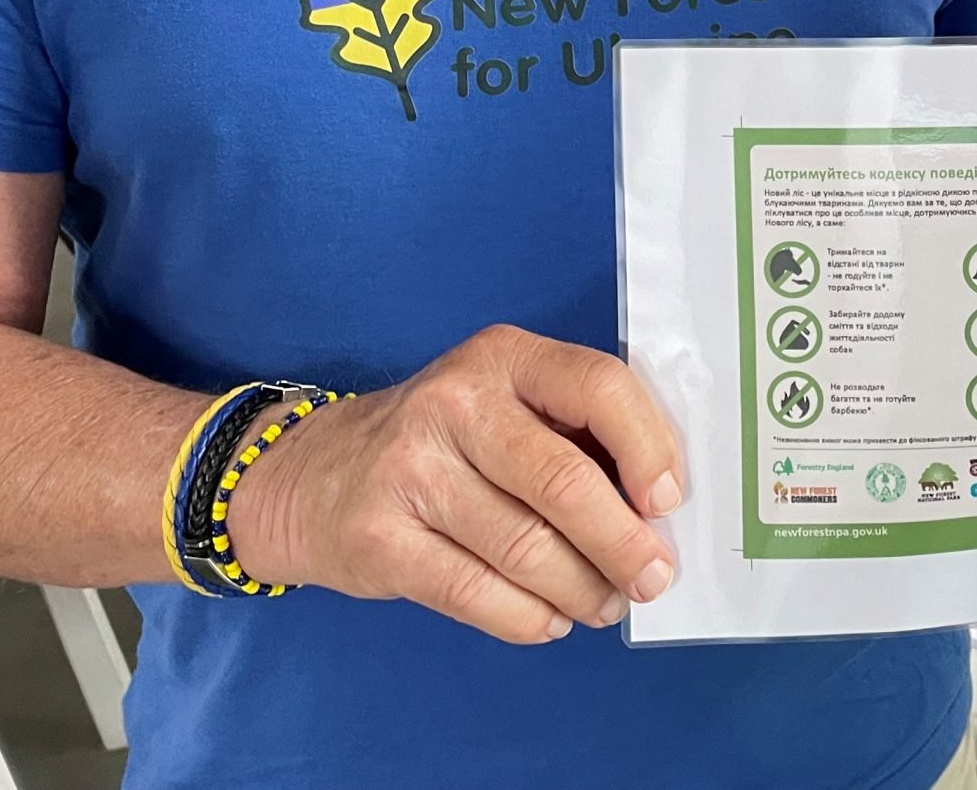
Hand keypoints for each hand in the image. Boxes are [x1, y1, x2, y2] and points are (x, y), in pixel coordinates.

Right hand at [223, 324, 684, 644]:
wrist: (307, 475)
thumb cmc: (444, 440)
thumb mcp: (505, 401)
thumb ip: (574, 431)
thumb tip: (658, 505)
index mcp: (504, 357)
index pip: (599, 387)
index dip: (648, 446)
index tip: (669, 501)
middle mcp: (455, 404)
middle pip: (564, 481)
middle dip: (622, 541)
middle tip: (654, 577)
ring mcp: (410, 472)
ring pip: (525, 548)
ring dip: (582, 588)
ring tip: (606, 603)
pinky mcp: (379, 540)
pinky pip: (475, 593)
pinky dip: (527, 617)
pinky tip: (551, 619)